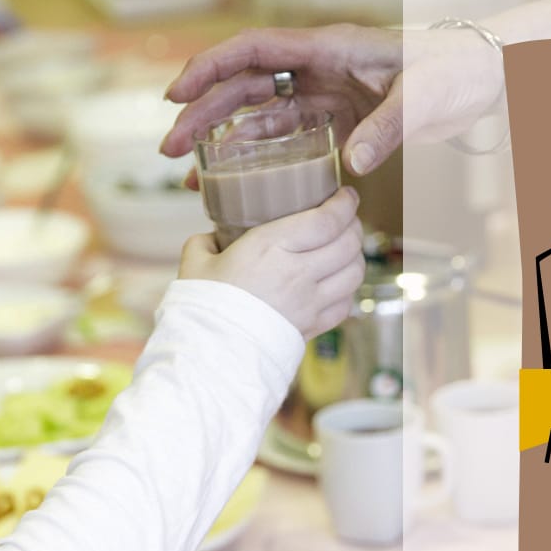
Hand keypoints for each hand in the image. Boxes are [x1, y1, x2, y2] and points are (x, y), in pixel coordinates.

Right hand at [160, 24, 503, 175]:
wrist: (486, 76)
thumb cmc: (455, 74)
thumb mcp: (422, 99)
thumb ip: (385, 130)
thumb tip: (350, 167)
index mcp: (328, 48)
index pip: (253, 50)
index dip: (209, 70)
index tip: (177, 96)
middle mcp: (317, 66)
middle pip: (243, 86)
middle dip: (201, 115)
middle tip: (169, 150)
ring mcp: (323, 90)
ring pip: (256, 112)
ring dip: (220, 139)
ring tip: (187, 173)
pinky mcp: (335, 114)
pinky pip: (283, 134)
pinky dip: (255, 155)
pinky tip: (232, 179)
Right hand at [178, 188, 364, 339]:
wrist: (209, 355)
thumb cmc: (200, 307)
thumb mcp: (195, 262)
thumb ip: (206, 242)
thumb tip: (213, 237)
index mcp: (271, 248)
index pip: (327, 219)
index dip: (344, 203)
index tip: (346, 195)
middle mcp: (298, 273)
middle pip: (348, 242)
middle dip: (353, 225)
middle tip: (346, 218)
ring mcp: (309, 303)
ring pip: (354, 272)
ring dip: (355, 256)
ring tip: (345, 248)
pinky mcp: (311, 327)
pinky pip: (345, 303)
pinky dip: (347, 289)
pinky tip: (336, 283)